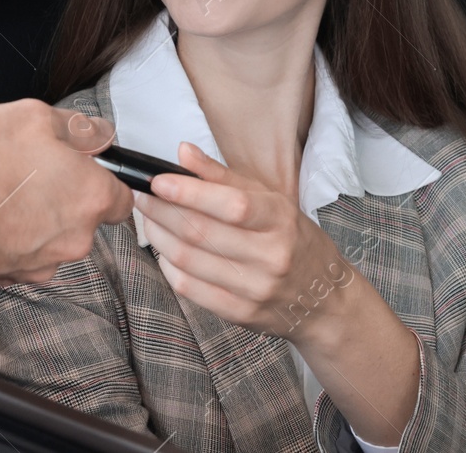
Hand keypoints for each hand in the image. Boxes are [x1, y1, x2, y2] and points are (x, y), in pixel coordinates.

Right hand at [0, 99, 132, 282]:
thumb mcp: (33, 116)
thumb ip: (76, 128)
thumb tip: (96, 137)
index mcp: (90, 197)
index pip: (123, 198)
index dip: (105, 180)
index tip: (85, 169)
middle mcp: (75, 238)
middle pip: (85, 218)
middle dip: (65, 196)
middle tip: (32, 172)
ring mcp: (43, 263)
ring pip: (53, 237)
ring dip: (37, 218)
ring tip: (3, 192)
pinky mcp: (12, 278)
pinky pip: (24, 254)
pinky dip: (13, 237)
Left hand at [132, 142, 354, 339]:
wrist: (323, 300)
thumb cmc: (294, 240)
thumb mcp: (271, 200)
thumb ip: (224, 176)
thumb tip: (182, 152)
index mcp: (280, 220)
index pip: (231, 205)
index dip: (189, 192)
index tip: (158, 181)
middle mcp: (270, 256)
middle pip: (202, 232)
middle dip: (163, 211)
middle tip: (142, 196)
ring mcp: (255, 288)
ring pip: (190, 260)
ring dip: (159, 237)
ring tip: (149, 220)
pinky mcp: (241, 314)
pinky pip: (191, 289)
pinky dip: (169, 267)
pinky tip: (164, 251)